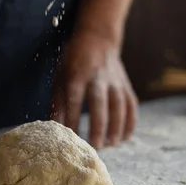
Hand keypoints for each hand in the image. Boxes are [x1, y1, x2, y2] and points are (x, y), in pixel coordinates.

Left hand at [51, 29, 137, 147]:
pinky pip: (131, 104)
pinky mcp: (125, 84)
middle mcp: (98, 77)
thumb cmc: (74, 60)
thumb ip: (57, 101)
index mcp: (77, 75)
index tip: (71, 138)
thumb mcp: (60, 75)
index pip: (75, 100)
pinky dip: (131, 121)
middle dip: (98, 125)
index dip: (73, 119)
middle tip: (95, 146)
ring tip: (112, 144)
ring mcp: (114, 80)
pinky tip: (126, 137)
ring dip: (117, 126)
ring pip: (119, 105)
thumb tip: (54, 127)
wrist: (98, 38)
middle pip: (100, 103)